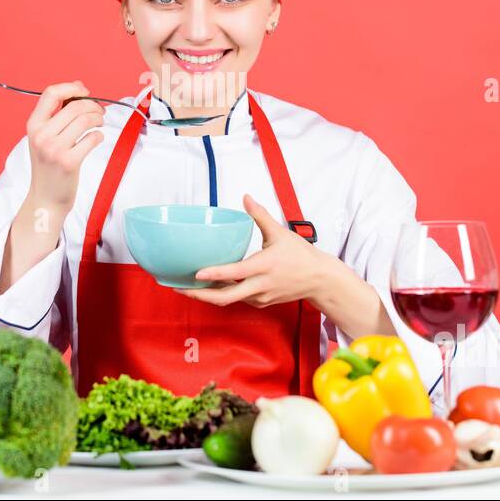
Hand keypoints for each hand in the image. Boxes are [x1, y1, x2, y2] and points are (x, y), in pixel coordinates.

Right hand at [23, 81, 104, 211]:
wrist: (46, 198)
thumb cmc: (48, 165)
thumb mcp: (44, 136)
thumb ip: (58, 111)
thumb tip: (79, 85)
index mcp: (33, 125)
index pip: (51, 93)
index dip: (71, 87)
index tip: (84, 91)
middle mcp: (41, 135)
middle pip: (74, 106)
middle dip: (93, 105)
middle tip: (99, 111)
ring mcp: (54, 149)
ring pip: (85, 120)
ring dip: (98, 118)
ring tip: (99, 123)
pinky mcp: (69, 162)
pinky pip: (92, 138)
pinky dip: (99, 136)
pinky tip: (96, 139)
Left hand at [182, 194, 346, 308]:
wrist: (320, 280)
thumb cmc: (301, 257)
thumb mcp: (280, 233)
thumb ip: (260, 216)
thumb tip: (246, 198)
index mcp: (264, 267)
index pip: (235, 273)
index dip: (215, 274)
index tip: (196, 273)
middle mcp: (260, 285)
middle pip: (225, 298)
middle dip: (199, 295)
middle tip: (179, 288)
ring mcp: (260, 297)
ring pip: (229, 300)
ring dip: (208, 295)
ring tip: (187, 287)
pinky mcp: (261, 302)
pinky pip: (238, 300)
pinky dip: (222, 295)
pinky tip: (209, 287)